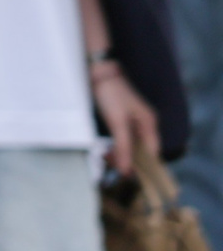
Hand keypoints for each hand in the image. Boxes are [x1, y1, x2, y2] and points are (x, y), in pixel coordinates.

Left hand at [93, 61, 159, 177]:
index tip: (131, 178)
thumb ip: (123, 146)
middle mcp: (145, 123)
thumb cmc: (111, 94)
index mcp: (149, 124)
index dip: (144, 166)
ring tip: (106, 159)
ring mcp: (133, 120)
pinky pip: (122, 137)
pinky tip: (107, 151)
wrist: (97, 72)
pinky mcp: (121, 118)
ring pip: (131, 144)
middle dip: (130, 160)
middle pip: (142, 149)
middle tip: (115, 170)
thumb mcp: (117, 122)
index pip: (153, 152)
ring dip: (121, 153)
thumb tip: (127, 170)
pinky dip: (116, 145)